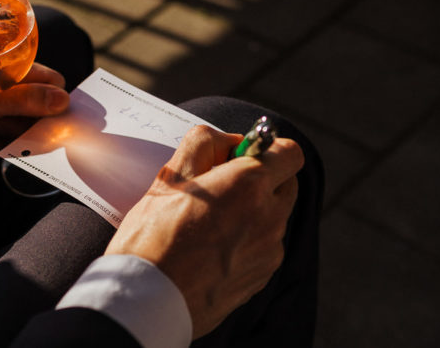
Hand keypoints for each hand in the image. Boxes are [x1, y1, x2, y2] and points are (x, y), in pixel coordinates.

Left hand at [0, 62, 68, 158]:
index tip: (64, 125)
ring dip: (22, 136)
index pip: (48, 79)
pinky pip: (7, 135)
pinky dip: (6, 144)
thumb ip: (20, 100)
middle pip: (40, 102)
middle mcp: (2, 83)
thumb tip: (63, 99)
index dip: (58, 100)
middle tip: (26, 137)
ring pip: (24, 121)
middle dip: (42, 123)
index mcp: (3, 67)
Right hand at [105, 125, 302, 338]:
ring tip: (206, 224)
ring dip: (251, 212)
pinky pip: (263, 247)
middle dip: (260, 179)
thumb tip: (229, 140)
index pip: (289, 152)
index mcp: (249, 185)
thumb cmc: (154, 237)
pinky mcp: (262, 278)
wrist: (150, 299)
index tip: (240, 155)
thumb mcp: (170, 177)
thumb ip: (204, 143)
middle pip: (285, 184)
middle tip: (220, 186)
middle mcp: (269, 217)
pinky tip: (210, 249)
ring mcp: (269, 251)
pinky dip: (245, 241)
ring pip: (272, 217)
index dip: (266, 148)